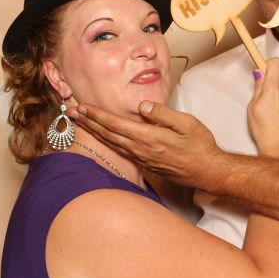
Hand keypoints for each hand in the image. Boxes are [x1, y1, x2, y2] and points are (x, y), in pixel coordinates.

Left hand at [74, 101, 224, 188]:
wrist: (207, 171)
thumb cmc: (200, 146)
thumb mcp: (187, 123)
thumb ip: (163, 114)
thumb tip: (143, 106)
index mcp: (149, 137)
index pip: (116, 124)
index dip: (96, 116)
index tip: (81, 108)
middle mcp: (141, 150)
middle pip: (108, 134)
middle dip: (88, 123)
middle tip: (71, 112)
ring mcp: (142, 159)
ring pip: (112, 144)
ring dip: (95, 132)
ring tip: (81, 123)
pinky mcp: (145, 164)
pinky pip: (120, 151)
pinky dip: (107, 142)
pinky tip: (103, 138)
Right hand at [247, 58, 278, 158]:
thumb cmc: (265, 131)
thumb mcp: (253, 107)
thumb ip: (258, 88)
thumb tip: (259, 74)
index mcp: (273, 88)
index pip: (275, 62)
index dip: (267, 63)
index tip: (260, 67)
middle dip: (272, 75)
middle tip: (261, 86)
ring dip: (277, 88)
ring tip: (267, 104)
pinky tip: (275, 113)